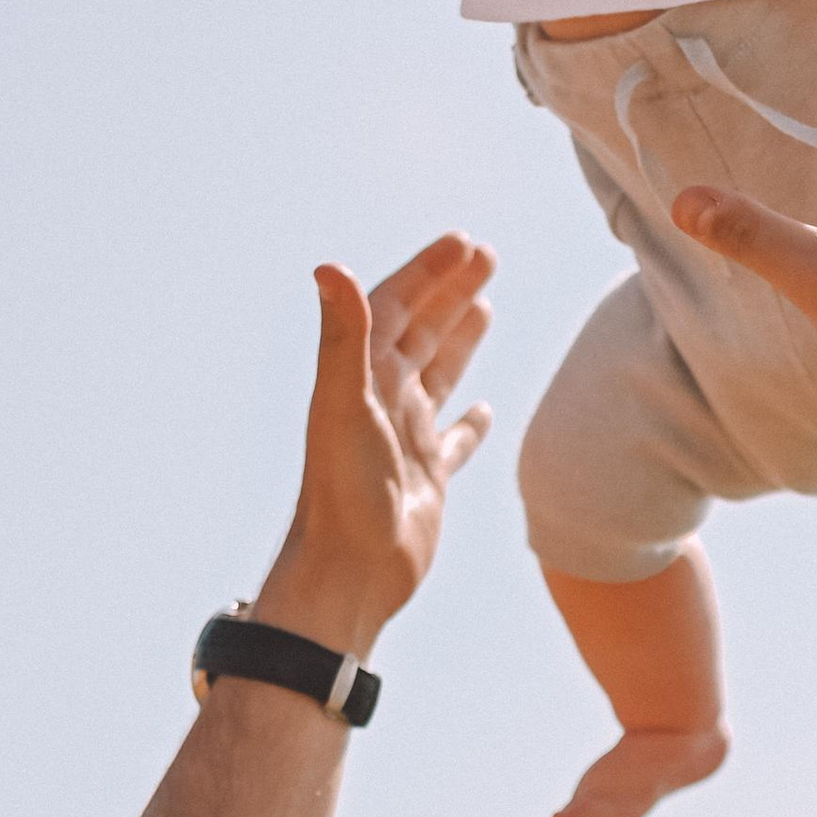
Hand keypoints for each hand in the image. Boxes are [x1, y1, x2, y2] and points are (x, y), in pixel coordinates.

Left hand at [256, 233, 495, 652]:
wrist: (350, 572)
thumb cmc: (343, 492)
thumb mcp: (345, 404)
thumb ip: (343, 335)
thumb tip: (330, 265)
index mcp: (362, 380)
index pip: (394, 309)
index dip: (426, 273)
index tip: (463, 243)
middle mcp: (382, 403)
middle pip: (420, 332)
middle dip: (450, 292)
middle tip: (487, 255)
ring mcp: (405, 440)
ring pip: (438, 376)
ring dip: (459, 339)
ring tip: (485, 305)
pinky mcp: (428, 479)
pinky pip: (452, 441)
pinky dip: (469, 423)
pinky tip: (483, 409)